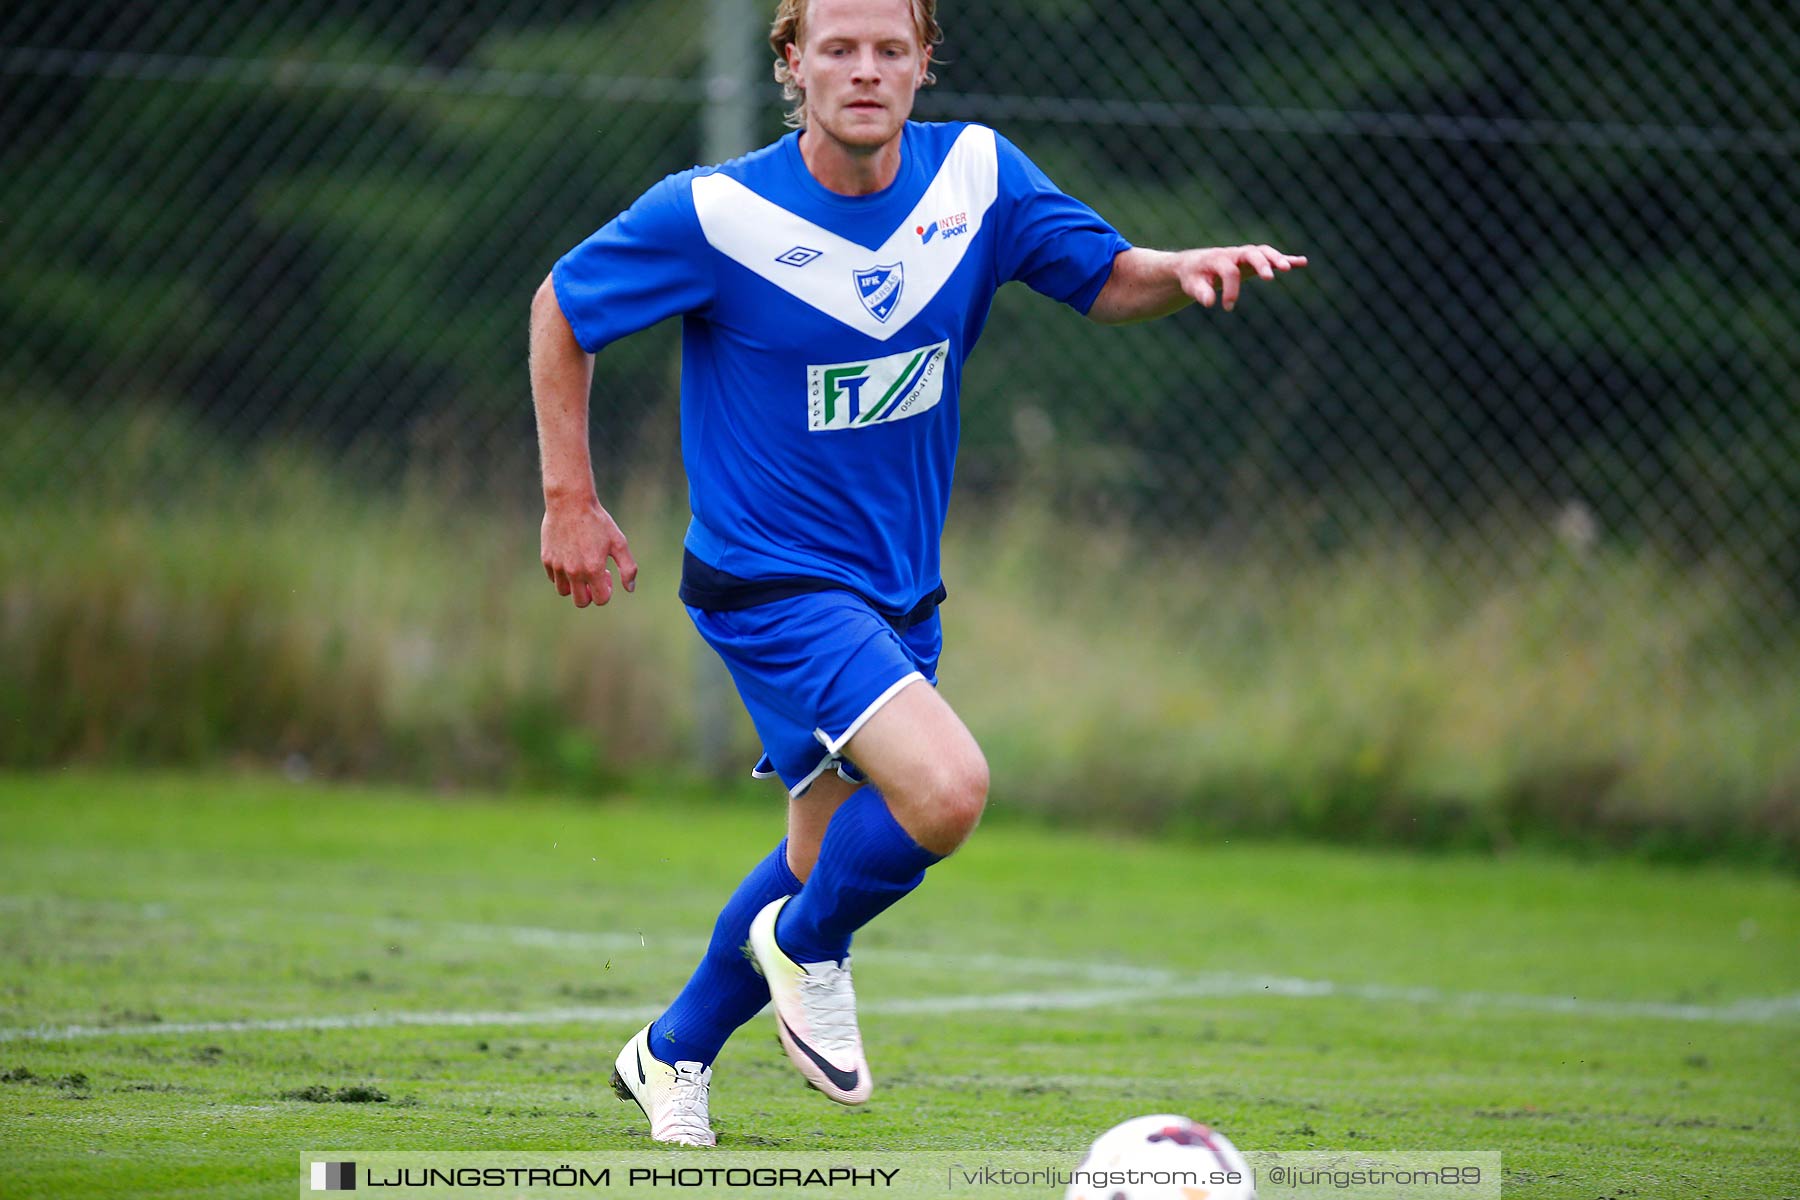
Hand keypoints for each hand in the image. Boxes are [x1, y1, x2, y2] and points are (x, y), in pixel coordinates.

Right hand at [541, 497, 637, 607]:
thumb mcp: (619, 542)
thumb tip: (630, 588)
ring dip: (574, 586)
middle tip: (594, 575)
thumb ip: (628, 568)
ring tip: (581, 568)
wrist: (570, 502)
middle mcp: (574, 571)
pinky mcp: (546, 559)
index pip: (601, 599)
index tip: (606, 575)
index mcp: (593, 569)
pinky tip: (570, 558)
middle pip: (581, 601)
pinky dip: (562, 575)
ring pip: (564, 591)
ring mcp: (558, 566)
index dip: (606, 591)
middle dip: (590, 594)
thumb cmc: (598, 521)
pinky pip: (553, 578)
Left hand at [1178, 244, 1307, 311]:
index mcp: (1218, 259)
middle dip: (1261, 264)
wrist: (1195, 265)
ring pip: (1264, 252)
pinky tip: (1302, 262)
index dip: (1231, 289)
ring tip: (1288, 268)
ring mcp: (1245, 256)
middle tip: (1269, 278)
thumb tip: (1209, 302)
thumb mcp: (1192, 285)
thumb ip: (1200, 292)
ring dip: (1276, 258)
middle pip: (1251, 254)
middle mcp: (1234, 254)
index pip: (1229, 271)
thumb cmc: (1194, 276)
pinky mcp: (1253, 261)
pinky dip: (1287, 258)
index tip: (1227, 307)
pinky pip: (1272, 257)